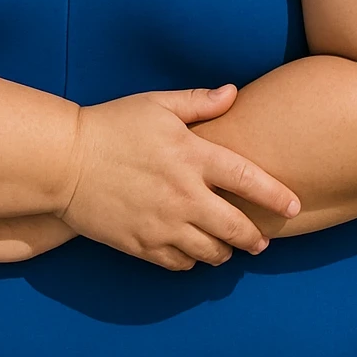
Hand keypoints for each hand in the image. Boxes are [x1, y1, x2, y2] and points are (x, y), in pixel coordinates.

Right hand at [61, 86, 299, 269]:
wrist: (63, 161)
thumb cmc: (111, 125)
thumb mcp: (156, 104)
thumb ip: (199, 102)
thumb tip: (233, 93)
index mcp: (192, 156)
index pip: (249, 180)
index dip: (277, 196)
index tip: (294, 206)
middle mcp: (184, 195)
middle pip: (236, 228)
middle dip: (255, 238)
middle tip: (261, 241)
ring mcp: (163, 224)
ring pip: (211, 252)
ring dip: (224, 251)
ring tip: (226, 246)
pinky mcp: (141, 244)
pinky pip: (179, 263)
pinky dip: (191, 260)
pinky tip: (191, 251)